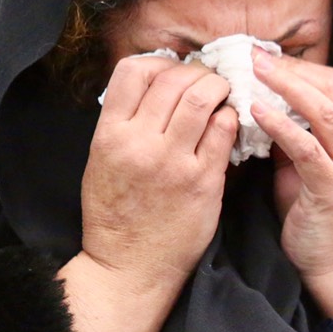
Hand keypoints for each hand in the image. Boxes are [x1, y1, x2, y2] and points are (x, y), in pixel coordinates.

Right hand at [79, 55, 237, 299]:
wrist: (130, 268)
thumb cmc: (116, 215)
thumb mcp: (101, 161)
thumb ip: (124, 123)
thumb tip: (156, 86)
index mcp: (109, 135)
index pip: (133, 71)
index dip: (159, 63)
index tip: (173, 73)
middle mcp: (139, 143)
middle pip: (174, 78)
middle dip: (197, 72)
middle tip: (208, 82)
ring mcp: (173, 161)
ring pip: (202, 97)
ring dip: (218, 88)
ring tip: (222, 96)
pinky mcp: (203, 180)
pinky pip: (224, 130)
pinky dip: (231, 117)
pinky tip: (228, 124)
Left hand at [249, 49, 332, 316]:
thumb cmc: (323, 218)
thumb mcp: (316, 169)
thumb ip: (300, 138)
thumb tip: (263, 105)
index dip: (303, 68)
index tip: (267, 58)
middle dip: (292, 70)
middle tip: (254, 56)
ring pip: (325, 112)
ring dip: (286, 87)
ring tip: (253, 73)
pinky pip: (307, 148)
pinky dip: (280, 125)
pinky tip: (256, 112)